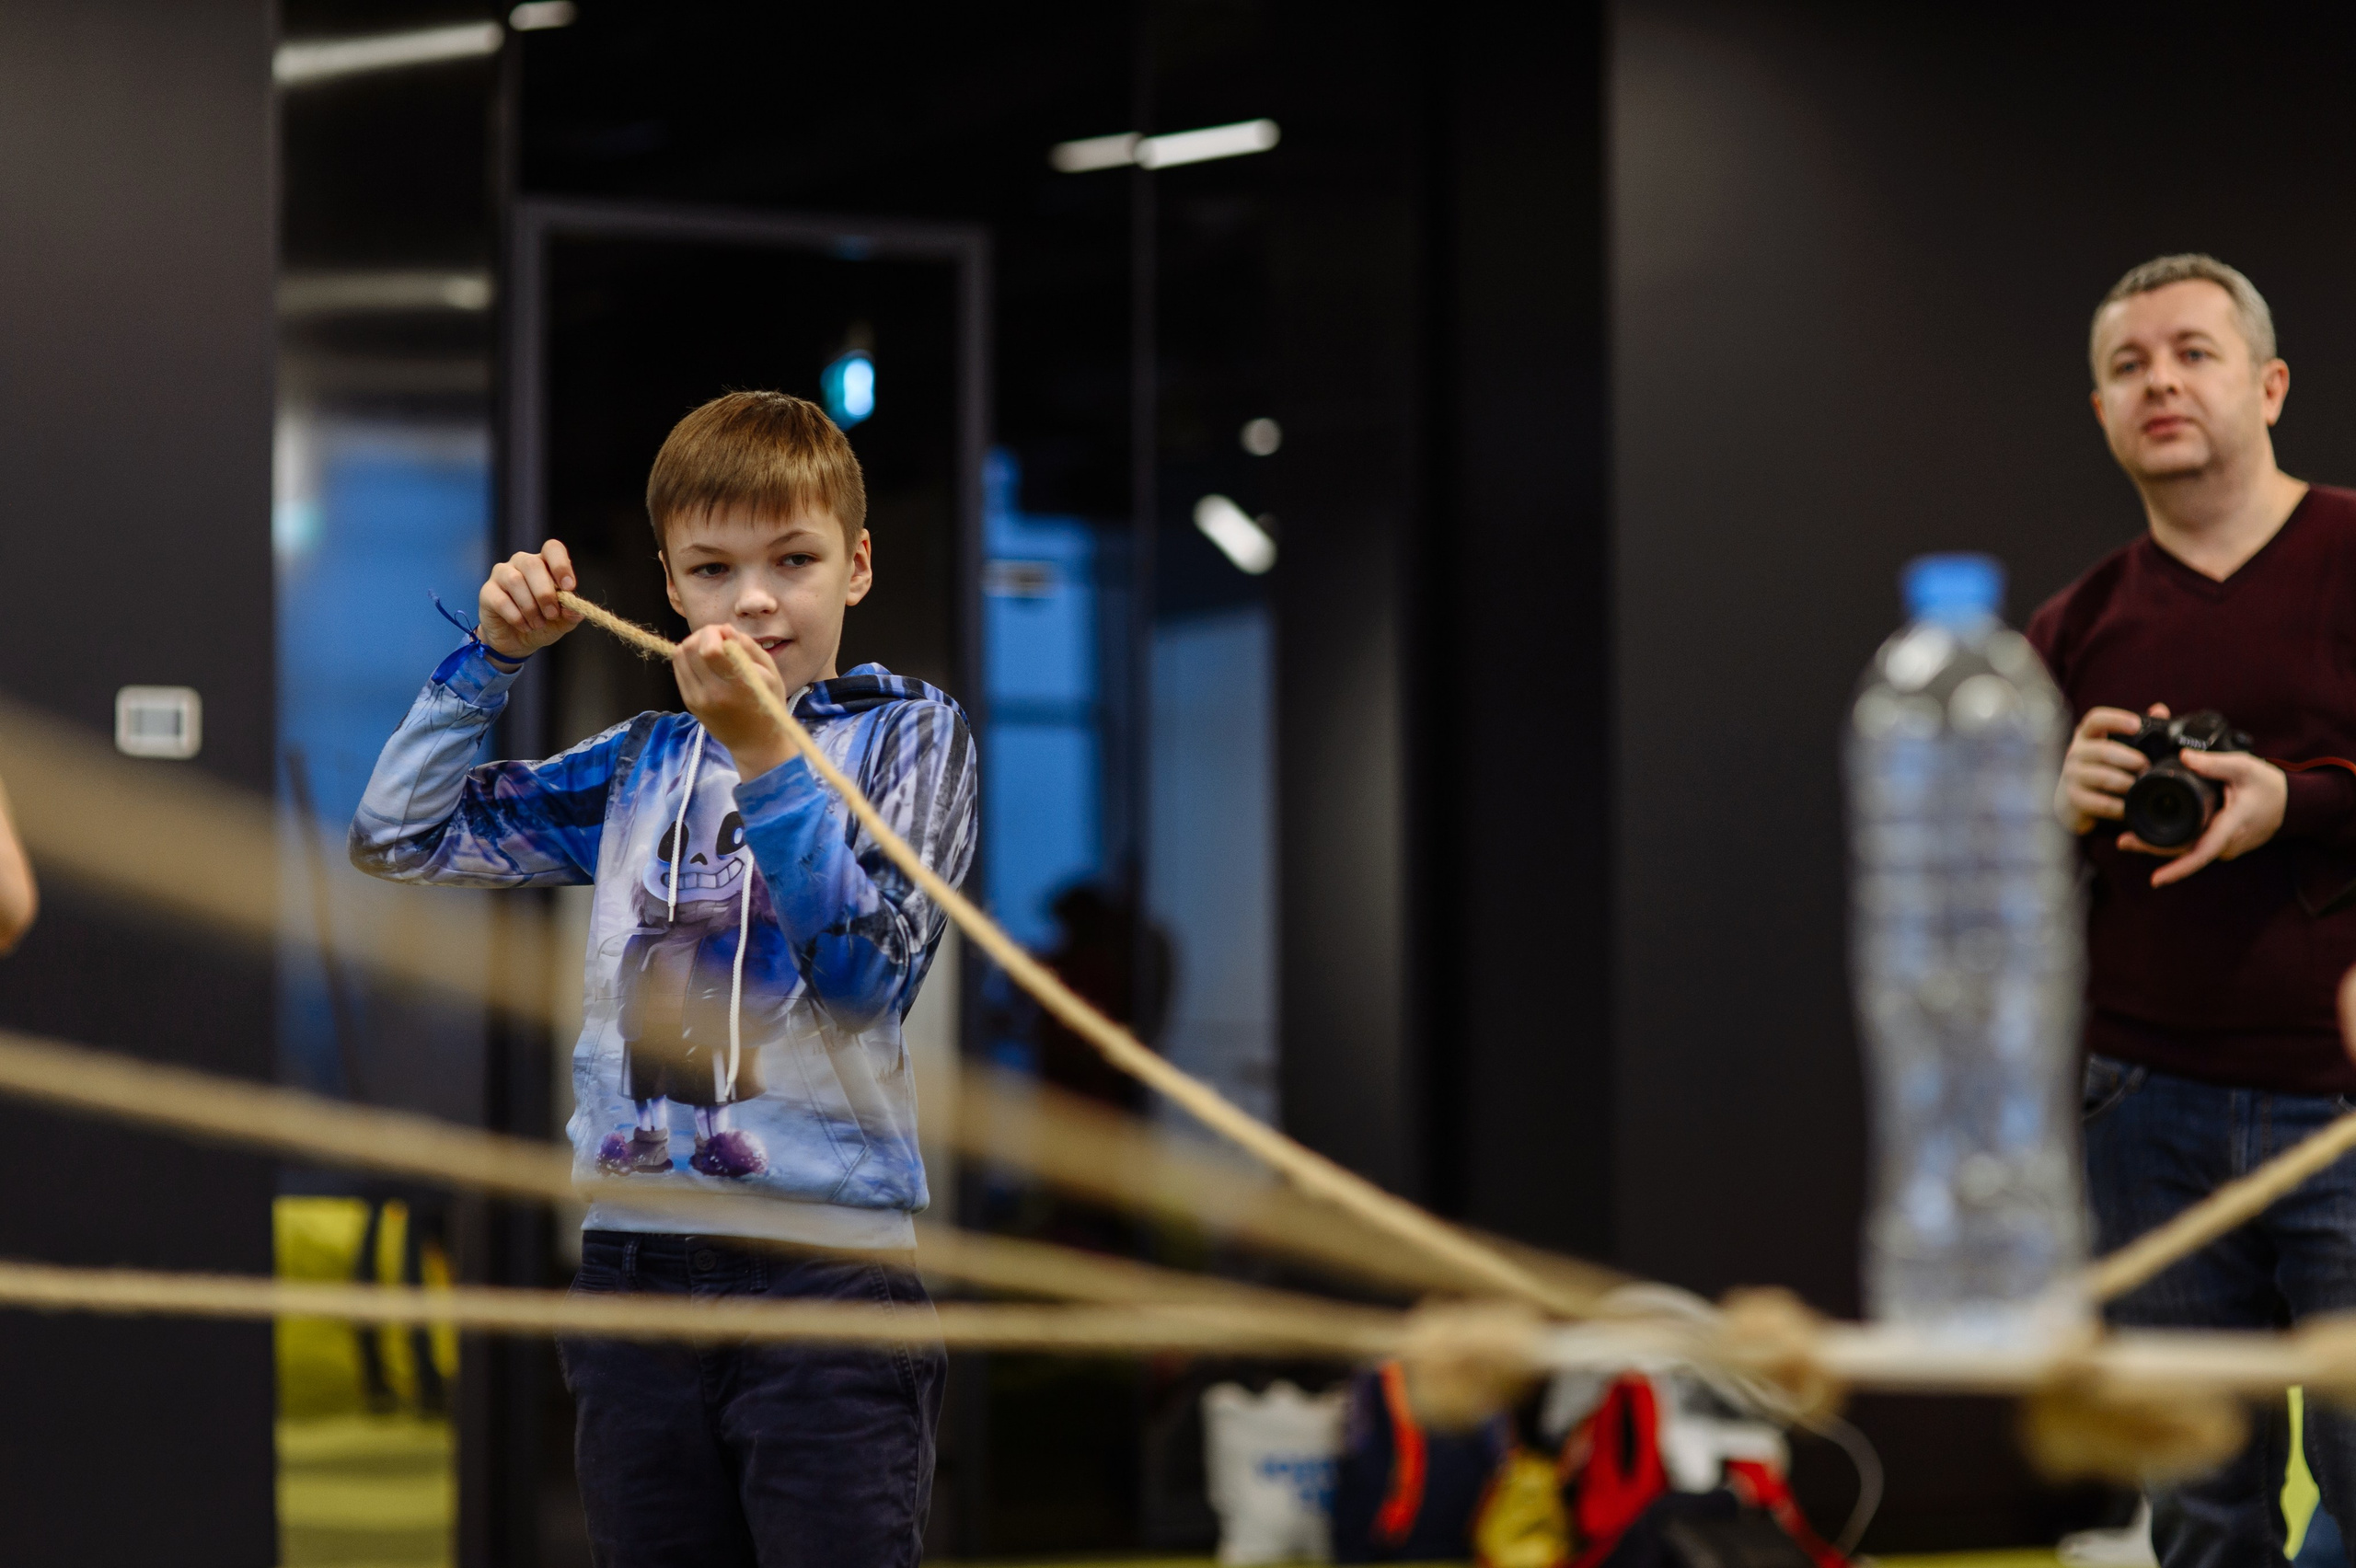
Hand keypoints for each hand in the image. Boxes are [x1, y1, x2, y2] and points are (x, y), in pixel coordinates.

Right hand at [477, 540, 581, 661]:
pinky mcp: (487, 592)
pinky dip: (516, 617)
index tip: (569, 587)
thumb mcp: (563, 620)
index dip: (561, 565)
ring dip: (530, 607)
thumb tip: (575, 610)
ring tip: (538, 624)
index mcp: (544, 563)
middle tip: (552, 614)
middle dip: (545, 592)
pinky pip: (501, 600)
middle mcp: (521, 562)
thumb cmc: (542, 623)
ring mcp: (502, 574)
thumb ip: (571, 612)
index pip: (552, 548)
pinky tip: (524, 626)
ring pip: (515, 581)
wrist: (518, 641)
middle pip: (532, 564)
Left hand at [672, 625, 795, 779]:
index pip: (709, 649)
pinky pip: (679, 669)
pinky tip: (705, 662)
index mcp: (738, 685)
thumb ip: (750, 648)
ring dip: (693, 644)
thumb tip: (725, 630)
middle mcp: (714, 693)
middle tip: (718, 638)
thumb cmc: (768, 705)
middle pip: (690, 647)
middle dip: (703, 634)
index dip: (714, 633)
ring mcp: (698, 699)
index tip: (727, 635)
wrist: (756, 744)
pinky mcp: (690, 703)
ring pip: (680, 655)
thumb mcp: (772, 674)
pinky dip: (689, 658)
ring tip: (711, 649)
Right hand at [2056, 704, 2156, 834]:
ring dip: (2126, 782)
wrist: (2072, 801)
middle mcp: (2075, 752)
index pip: (2096, 720)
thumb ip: (2137, 730)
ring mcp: (2072, 775)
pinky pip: (2099, 802)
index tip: (2136, 725)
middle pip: (2103, 751)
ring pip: (2102, 777)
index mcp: (2087, 736)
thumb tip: (2160, 710)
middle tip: (2147, 766)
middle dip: (2130, 759)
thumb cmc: (2101, 769)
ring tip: (2141, 786)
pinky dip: (2118, 806)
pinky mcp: (2073, 799)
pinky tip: (2129, 807)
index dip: (2115, 720)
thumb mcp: (2114, 748)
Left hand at [2119, 748, 2287, 886]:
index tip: (2156, 880)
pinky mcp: (2220, 844)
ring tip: (2127, 838)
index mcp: (2231, 827)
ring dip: (2158, 846)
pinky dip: (2172, 841)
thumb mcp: (2244, 768)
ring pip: (2187, 850)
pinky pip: (2193, 846)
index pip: (2202, 853)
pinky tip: (2149, 833)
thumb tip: (2184, 756)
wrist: (2290, 803)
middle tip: (2123, 841)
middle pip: (2185, 853)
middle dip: (2153, 850)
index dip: (2179, 868)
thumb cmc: (2268, 786)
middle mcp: (2226, 843)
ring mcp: (2223, 847)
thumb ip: (2213, 763)